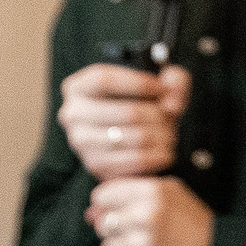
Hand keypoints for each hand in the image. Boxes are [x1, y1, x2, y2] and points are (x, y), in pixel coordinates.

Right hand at [57, 61, 188, 181]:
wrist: (129, 145)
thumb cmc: (139, 108)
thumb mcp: (155, 86)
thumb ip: (172, 80)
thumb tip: (172, 102)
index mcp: (78, 87)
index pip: (104, 79)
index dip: (138, 83)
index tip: (162, 88)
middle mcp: (73, 114)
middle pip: (127, 111)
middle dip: (159, 114)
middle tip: (172, 116)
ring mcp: (82, 143)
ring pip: (136, 137)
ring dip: (163, 136)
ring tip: (170, 133)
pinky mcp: (97, 166)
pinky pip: (138, 160)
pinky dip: (159, 155)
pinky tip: (166, 151)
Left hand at [87, 176, 213, 245]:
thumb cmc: (194, 224)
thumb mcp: (171, 193)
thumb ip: (131, 194)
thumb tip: (91, 214)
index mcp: (151, 192)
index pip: (102, 197)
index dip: (108, 207)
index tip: (122, 215)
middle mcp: (145, 216)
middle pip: (103, 225)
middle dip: (117, 232)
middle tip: (139, 237)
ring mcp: (143, 245)